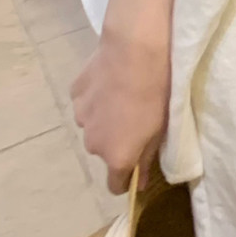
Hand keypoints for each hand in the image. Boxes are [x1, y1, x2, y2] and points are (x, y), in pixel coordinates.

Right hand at [71, 29, 170, 194]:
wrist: (135, 52)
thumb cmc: (156, 93)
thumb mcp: (161, 130)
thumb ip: (146, 159)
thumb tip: (141, 184)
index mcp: (116, 156)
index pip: (115, 185)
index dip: (127, 179)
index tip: (136, 166)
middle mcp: (93, 144)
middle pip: (104, 150)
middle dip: (116, 140)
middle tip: (134, 117)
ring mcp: (80, 117)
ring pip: (93, 125)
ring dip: (104, 117)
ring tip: (122, 95)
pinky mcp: (74, 93)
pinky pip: (86, 102)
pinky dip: (96, 96)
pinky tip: (110, 80)